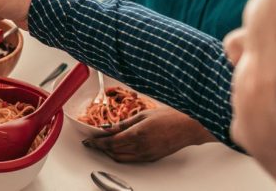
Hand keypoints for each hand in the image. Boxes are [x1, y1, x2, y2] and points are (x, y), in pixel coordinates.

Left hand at [82, 107, 216, 161]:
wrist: (188, 127)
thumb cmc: (169, 117)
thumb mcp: (143, 115)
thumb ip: (124, 123)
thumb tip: (108, 128)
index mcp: (137, 134)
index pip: (110, 142)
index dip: (97, 143)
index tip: (88, 142)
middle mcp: (140, 147)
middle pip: (113, 152)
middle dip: (101, 148)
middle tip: (94, 142)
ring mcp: (146, 155)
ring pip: (121, 158)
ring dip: (110, 152)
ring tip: (104, 144)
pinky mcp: (151, 158)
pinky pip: (131, 160)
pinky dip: (121, 155)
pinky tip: (119, 147)